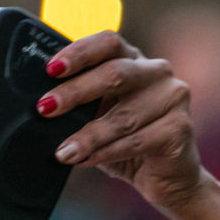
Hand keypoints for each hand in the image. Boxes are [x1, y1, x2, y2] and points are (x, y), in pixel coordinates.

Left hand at [36, 31, 219, 219]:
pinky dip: (105, 152)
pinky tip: (84, 160)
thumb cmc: (126, 141)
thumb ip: (78, 104)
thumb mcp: (97, 116)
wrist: (166, 177)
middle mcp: (157, 72)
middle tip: (45, 108)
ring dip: (87, 135)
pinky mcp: (180, 128)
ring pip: (123, 116)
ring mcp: (173, 97)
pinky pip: (136, 140)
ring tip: (62, 151)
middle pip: (114, 74)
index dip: (79, 52)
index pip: (108, 43)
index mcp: (134, 60)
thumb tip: (40, 104)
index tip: (51, 69)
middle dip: (75, 92)